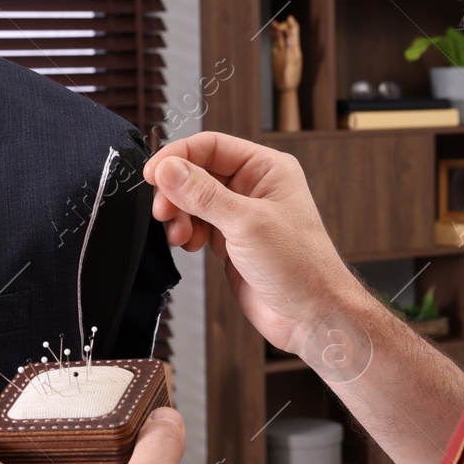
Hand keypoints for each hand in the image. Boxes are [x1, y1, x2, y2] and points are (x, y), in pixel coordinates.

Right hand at [145, 132, 355, 354]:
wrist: (311, 317)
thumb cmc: (300, 267)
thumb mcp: (247, 224)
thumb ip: (203, 194)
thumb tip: (169, 169)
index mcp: (267, 169)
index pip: (212, 146)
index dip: (178, 156)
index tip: (152, 173)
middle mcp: (253, 187)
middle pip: (197, 172)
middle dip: (175, 190)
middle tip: (162, 211)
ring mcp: (241, 215)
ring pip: (193, 200)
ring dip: (179, 215)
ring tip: (180, 235)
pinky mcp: (230, 241)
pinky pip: (197, 225)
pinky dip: (186, 232)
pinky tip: (188, 244)